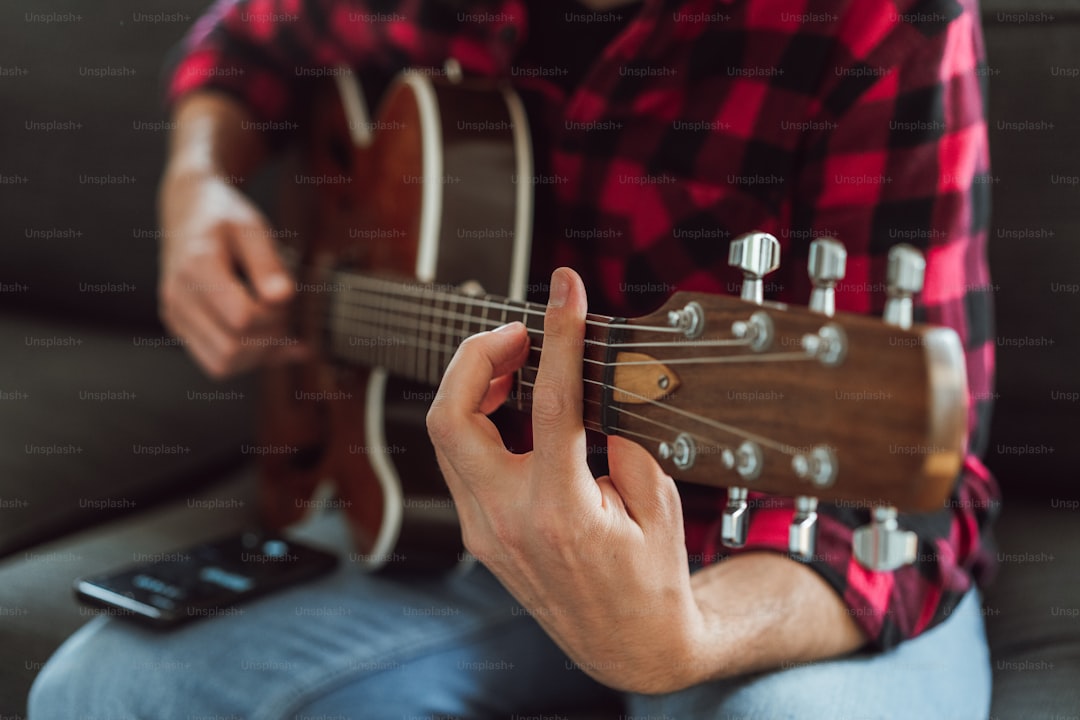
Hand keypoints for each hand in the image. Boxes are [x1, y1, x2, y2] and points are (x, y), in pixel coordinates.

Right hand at [157, 169, 306, 377]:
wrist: (188, 211)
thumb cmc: (224, 218)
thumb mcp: (253, 227)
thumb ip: (268, 263)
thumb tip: (282, 298)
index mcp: (197, 267)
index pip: (242, 318)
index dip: (274, 315)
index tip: (285, 295)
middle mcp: (178, 297)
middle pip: (232, 348)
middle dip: (270, 337)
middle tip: (284, 311)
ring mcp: (176, 316)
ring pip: (222, 365)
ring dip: (258, 354)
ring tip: (273, 323)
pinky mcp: (180, 328)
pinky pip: (215, 363)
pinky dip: (247, 358)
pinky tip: (268, 338)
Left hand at [426, 267, 705, 693]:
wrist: (629, 647)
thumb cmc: (651, 578)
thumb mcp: (656, 500)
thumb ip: (625, 434)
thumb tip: (599, 378)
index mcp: (561, 511)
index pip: (551, 400)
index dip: (560, 332)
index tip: (566, 288)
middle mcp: (507, 521)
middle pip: (450, 415)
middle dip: (475, 355)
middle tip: (518, 333)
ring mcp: (483, 531)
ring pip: (446, 436)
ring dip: (473, 385)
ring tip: (517, 361)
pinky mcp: (478, 535)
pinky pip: (460, 461)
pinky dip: (477, 419)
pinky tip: (510, 404)